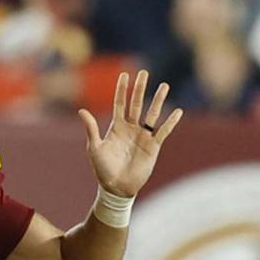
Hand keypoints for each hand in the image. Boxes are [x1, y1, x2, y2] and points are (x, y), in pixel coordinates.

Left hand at [78, 70, 182, 197]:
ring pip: (151, 114)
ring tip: (164, 85)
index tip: (125, 74)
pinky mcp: (153, 146)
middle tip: (145, 72)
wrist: (116, 187)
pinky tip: (178, 111)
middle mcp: (130, 128)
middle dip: (140, 88)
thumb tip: (81, 110)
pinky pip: (163, 131)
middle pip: (136, 104)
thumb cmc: (103, 169)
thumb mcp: (95, 148)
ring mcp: (142, 136)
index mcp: (116, 127)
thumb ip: (91, 129)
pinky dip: (170, 122)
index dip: (122, 89)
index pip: (120, 104)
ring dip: (158, 100)